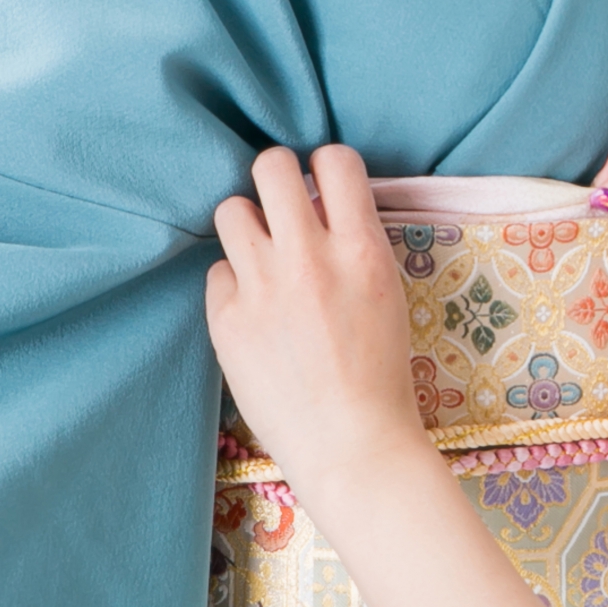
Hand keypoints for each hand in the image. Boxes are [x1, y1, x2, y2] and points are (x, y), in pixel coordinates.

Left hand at [205, 145, 427, 496]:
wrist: (352, 445)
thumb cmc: (382, 378)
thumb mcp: (389, 298)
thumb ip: (355, 247)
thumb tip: (323, 207)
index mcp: (362, 252)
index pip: (335, 161)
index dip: (326, 167)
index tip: (323, 186)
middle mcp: (309, 259)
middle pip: (271, 167)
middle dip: (277, 177)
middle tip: (283, 203)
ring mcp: (263, 288)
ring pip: (232, 210)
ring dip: (248, 225)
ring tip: (263, 255)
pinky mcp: (227, 319)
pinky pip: (218, 271)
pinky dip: (235, 283)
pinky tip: (255, 311)